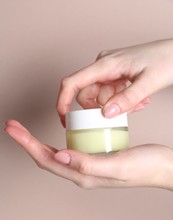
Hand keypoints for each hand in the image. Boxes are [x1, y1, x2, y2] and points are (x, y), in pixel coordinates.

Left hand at [4, 120, 172, 189]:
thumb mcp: (117, 165)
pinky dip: (57, 139)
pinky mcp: (94, 158)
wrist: (161, 166)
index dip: (27, 144)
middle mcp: (81, 172)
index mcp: (83, 175)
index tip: (13, 128)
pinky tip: (57, 131)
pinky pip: (69, 149)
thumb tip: (59, 157)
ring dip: (37, 141)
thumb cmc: (144, 166)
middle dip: (26, 142)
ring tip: (26, 129)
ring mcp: (87, 166)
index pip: (46, 159)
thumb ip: (88, 164)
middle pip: (46, 157)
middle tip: (13, 126)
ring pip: (55, 153)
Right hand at [57, 39, 172, 125]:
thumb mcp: (148, 82)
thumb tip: (106, 114)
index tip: (64, 119)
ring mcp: (109, 71)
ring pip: (100, 97)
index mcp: (105, 65)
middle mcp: (103, 67)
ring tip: (137, 104)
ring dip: (115, 106)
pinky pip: (110, 94)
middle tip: (123, 111)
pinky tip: (138, 100)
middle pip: (87, 95)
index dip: (63, 101)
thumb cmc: (165, 60)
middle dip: (102, 109)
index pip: (72, 83)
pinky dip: (121, 101)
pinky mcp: (115, 75)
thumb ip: (127, 99)